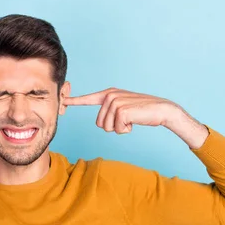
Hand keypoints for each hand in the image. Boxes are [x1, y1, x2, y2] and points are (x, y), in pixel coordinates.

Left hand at [63, 87, 177, 133]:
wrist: (162, 110)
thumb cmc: (142, 112)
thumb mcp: (123, 109)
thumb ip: (111, 112)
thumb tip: (102, 123)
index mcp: (108, 94)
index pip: (88, 99)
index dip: (74, 101)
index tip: (62, 101)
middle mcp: (110, 96)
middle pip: (99, 124)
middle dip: (113, 127)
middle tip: (127, 120)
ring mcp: (115, 102)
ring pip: (106, 128)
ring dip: (120, 129)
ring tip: (131, 119)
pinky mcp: (121, 110)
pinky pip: (117, 129)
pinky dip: (126, 130)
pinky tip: (135, 121)